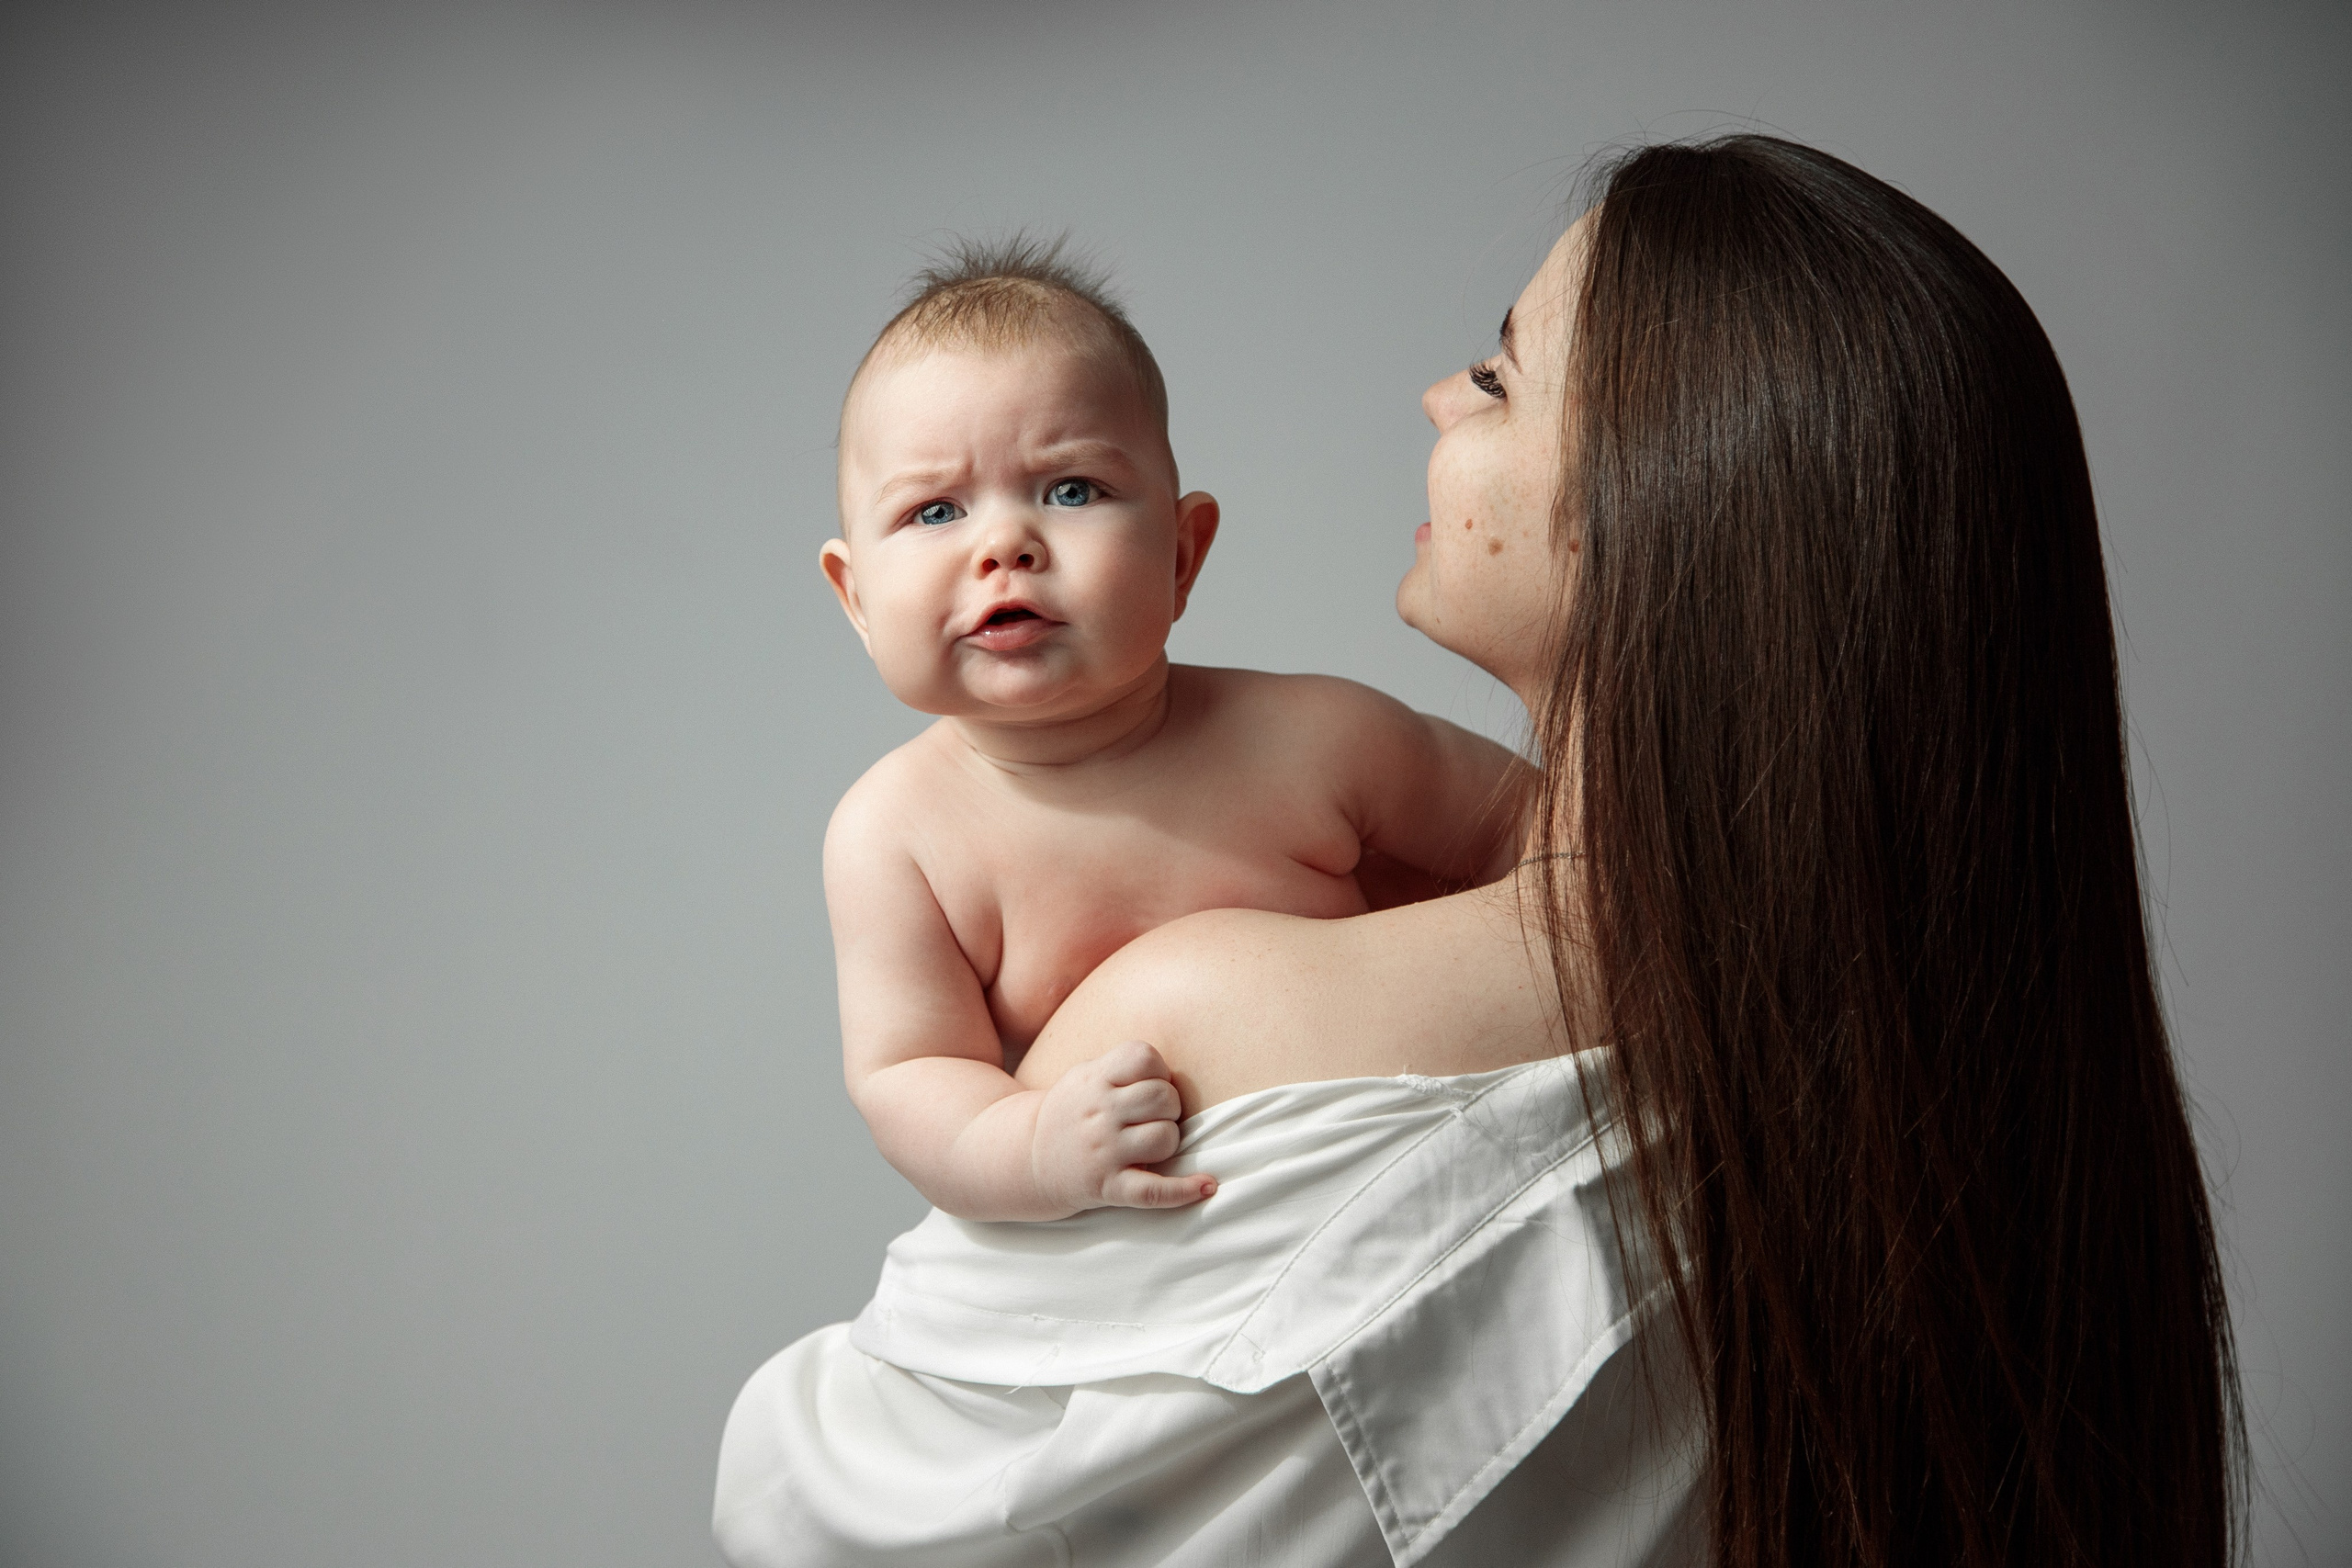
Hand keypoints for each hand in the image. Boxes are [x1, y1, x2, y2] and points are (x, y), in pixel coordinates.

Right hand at [1028, 1040, 1216, 1213]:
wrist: (1028, 1160)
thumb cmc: (1071, 1113)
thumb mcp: (1083, 1076)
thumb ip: (1122, 1068)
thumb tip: (1174, 1075)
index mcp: (1092, 1080)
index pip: (1144, 1057)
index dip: (1158, 1070)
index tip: (1149, 1084)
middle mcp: (1097, 1114)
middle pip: (1163, 1097)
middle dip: (1169, 1106)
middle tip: (1152, 1117)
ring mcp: (1103, 1152)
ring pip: (1165, 1138)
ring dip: (1169, 1141)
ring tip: (1152, 1144)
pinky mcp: (1108, 1187)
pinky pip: (1154, 1190)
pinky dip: (1184, 1191)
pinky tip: (1207, 1185)